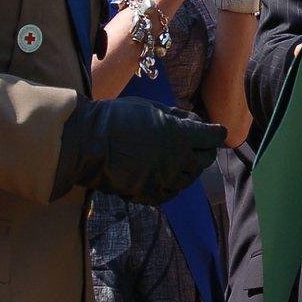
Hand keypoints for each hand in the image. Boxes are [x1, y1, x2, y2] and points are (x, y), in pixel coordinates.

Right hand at [52, 98, 227, 204]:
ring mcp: (162, 180)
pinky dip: (172, 186)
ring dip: (189, 169)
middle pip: (204, 160)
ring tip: (181, 161)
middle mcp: (176, 160)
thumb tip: (194, 123)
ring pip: (188, 179)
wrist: (86, 143)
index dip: (216, 133)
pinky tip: (166, 178)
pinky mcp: (147, 194)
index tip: (215, 132)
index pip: (213, 137)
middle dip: (205, 151)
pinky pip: (169, 194)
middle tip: (200, 145)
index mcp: (180, 135)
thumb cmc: (117, 118)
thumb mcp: (151, 107)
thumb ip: (177, 117)